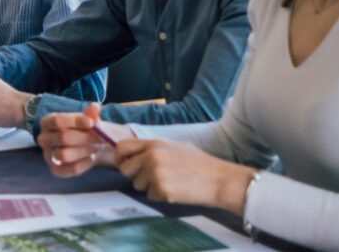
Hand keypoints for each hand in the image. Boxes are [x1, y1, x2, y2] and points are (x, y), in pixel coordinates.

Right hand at [37, 103, 132, 176]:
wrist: (86, 145)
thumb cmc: (83, 128)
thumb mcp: (86, 118)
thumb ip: (90, 114)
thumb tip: (94, 107)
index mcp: (46, 122)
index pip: (57, 121)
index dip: (75, 122)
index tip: (92, 123)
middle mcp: (43, 139)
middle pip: (62, 138)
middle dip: (85, 137)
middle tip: (101, 137)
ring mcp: (47, 155)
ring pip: (65, 155)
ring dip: (85, 150)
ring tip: (97, 146)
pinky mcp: (56, 170)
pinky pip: (71, 168)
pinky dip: (85, 163)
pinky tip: (92, 157)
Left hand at [115, 137, 255, 211]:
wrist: (218, 180)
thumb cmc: (199, 163)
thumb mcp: (174, 146)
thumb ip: (151, 148)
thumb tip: (132, 153)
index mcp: (154, 144)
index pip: (122, 147)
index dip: (120, 157)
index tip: (124, 163)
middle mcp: (151, 157)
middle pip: (125, 169)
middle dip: (134, 174)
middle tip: (150, 176)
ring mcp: (156, 174)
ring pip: (138, 184)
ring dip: (149, 186)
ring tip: (169, 181)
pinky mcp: (162, 191)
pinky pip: (151, 195)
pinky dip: (160, 195)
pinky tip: (175, 190)